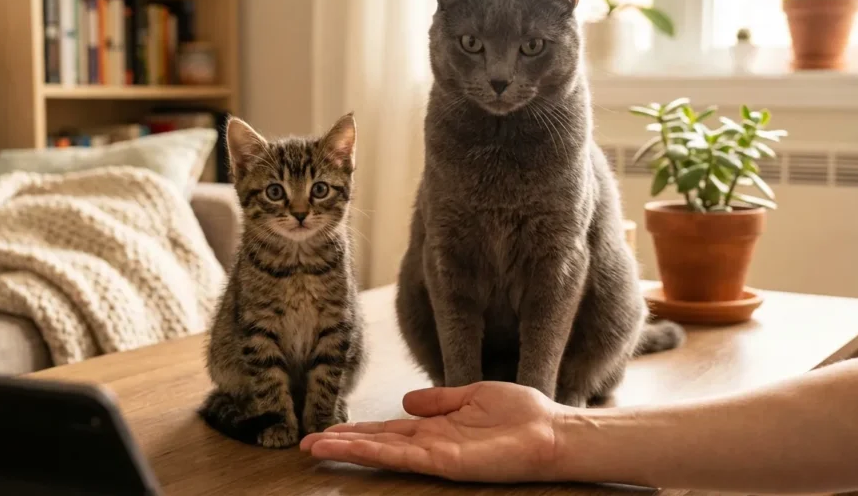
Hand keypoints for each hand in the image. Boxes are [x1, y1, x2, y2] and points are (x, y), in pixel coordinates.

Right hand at [299, 381, 563, 482]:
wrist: (551, 431)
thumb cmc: (521, 415)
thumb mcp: (473, 395)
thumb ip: (439, 400)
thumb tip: (406, 400)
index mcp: (436, 427)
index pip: (388, 429)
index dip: (358, 430)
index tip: (329, 430)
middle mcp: (430, 443)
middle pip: (377, 443)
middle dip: (342, 444)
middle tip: (306, 444)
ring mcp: (435, 455)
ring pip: (382, 451)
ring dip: (348, 450)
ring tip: (315, 447)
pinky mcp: (446, 462)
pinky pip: (404, 455)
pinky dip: (376, 451)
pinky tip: (352, 447)